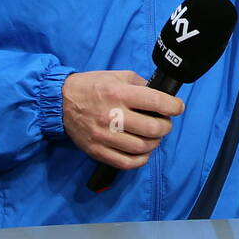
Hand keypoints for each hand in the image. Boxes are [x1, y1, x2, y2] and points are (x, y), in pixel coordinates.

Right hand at [61, 70, 183, 170]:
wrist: (60, 101)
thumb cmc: (91, 86)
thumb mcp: (117, 76)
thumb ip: (140, 84)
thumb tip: (161, 96)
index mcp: (118, 93)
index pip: (156, 102)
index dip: (174, 106)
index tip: (178, 108)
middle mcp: (112, 115)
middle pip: (152, 128)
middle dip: (166, 127)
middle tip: (165, 123)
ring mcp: (103, 136)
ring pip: (141, 147)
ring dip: (154, 143)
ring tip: (153, 136)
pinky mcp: (97, 150)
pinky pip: (125, 163)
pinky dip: (140, 160)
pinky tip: (143, 152)